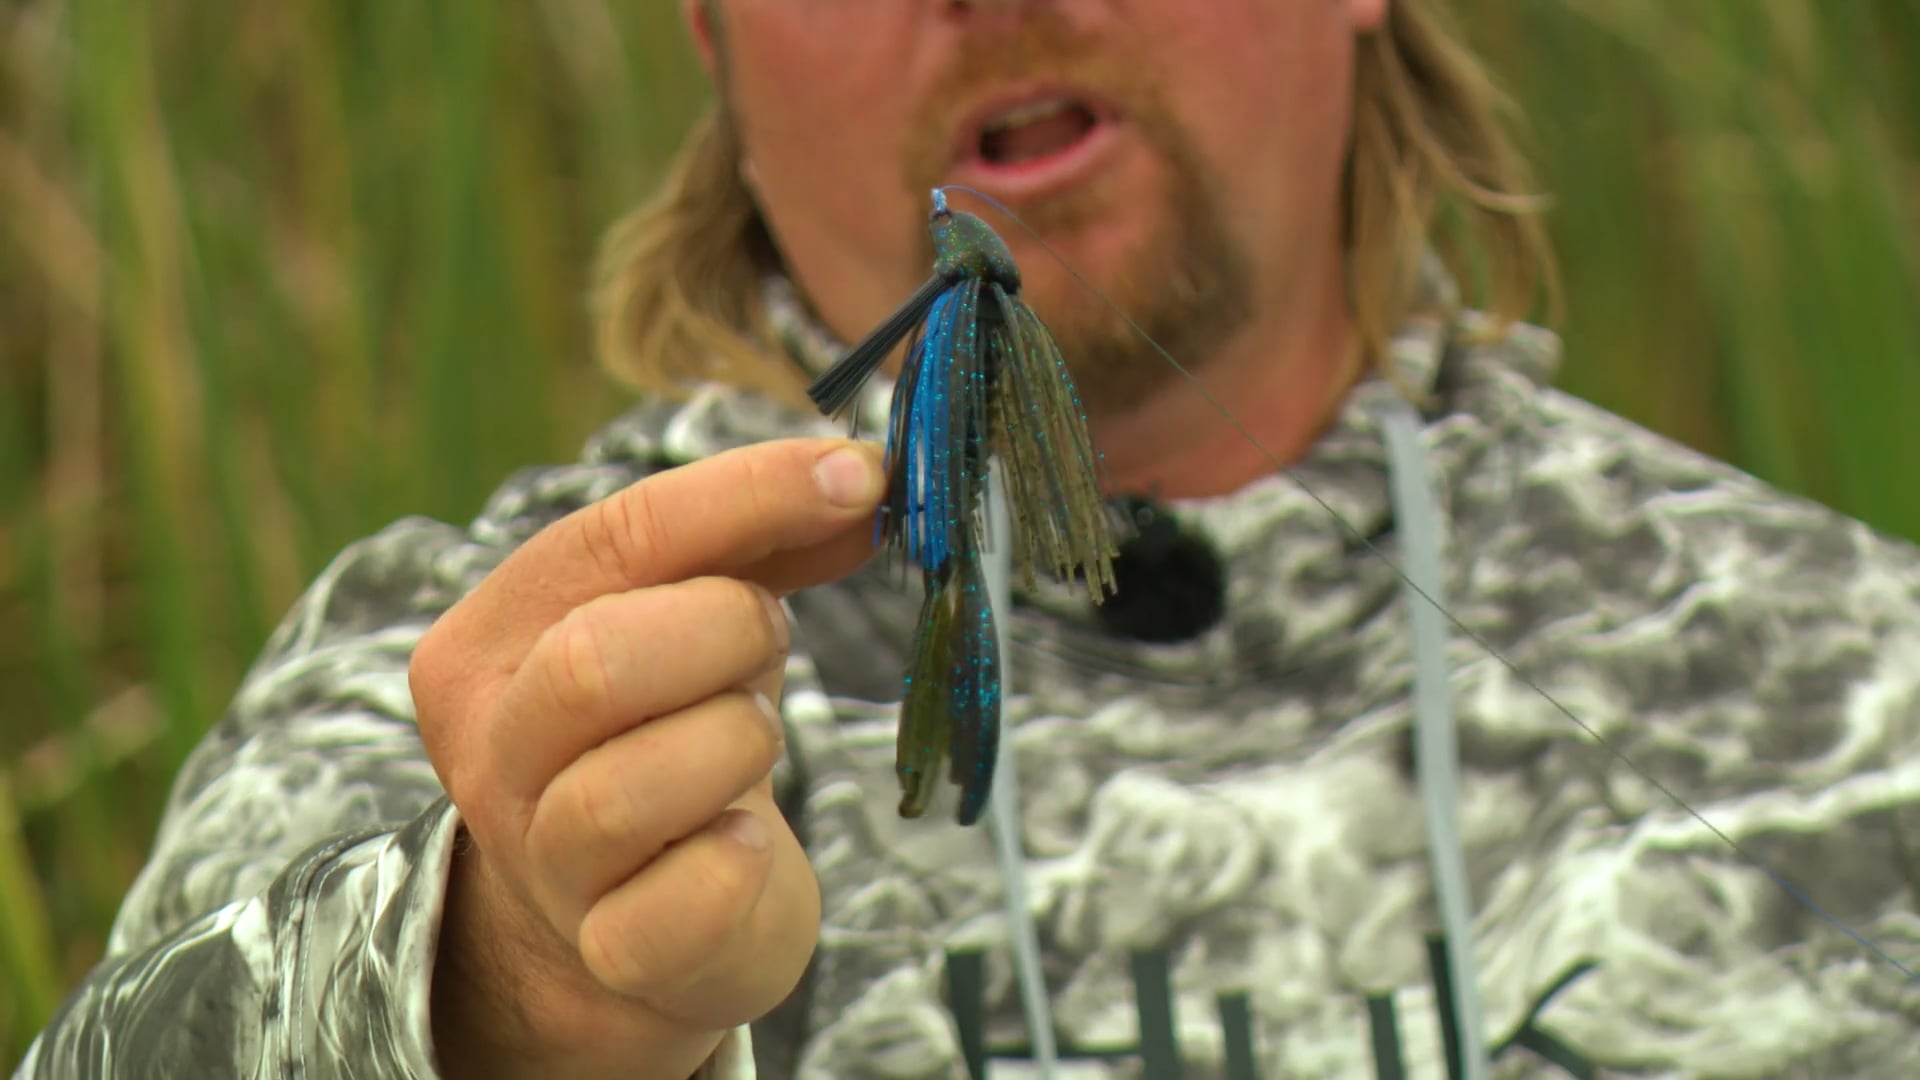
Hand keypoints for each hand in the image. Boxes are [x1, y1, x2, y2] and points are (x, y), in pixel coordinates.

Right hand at [411, 438, 884, 1077]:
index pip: (611, 538)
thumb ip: (760, 536)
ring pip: (630, 787)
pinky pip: (684, 901)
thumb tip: (857, 479)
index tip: (856, 478)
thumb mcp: (693, 613)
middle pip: (595, 662)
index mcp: (489, 643)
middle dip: (724, 632)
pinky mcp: (615, 950)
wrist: (633, 916)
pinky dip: (741, 861)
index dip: (748, 495)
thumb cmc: (665, 732)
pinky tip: (748, 842)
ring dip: (735, 741)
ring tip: (748, 741)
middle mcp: (493, 752)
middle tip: (765, 645)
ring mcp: (543, 863)